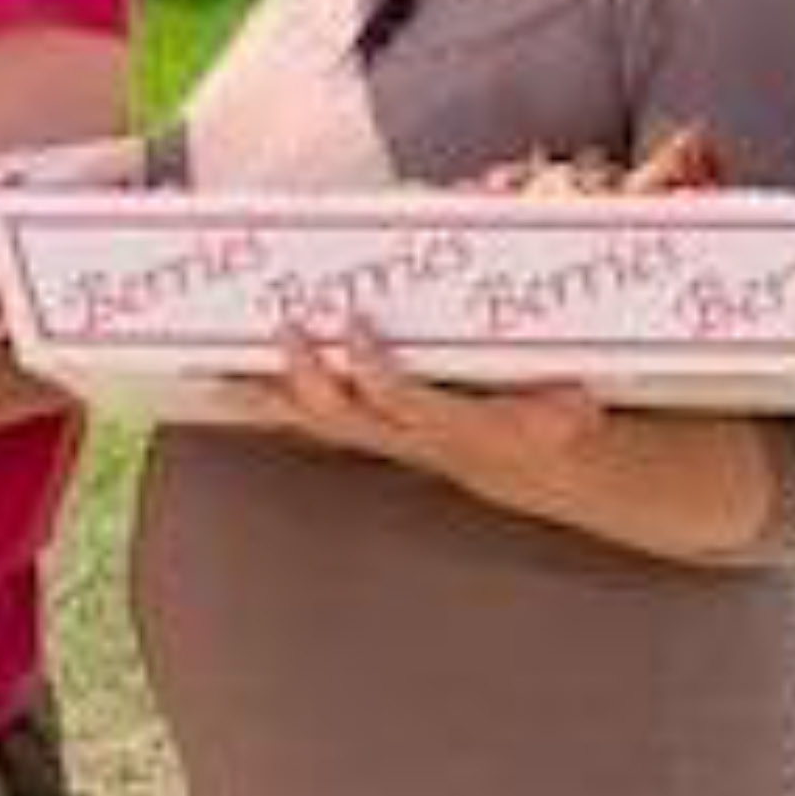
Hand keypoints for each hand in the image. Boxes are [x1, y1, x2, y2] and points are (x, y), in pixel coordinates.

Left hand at [199, 303, 608, 517]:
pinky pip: (317, 423)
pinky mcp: (380, 436)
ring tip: (217, 368)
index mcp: (465, 432)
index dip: (375, 372)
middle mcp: (418, 443)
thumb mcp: (577, 410)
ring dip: (270, 397)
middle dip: (308, 379)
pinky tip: (231, 383)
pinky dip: (273, 403)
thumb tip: (574, 396)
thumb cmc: (561, 423)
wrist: (552, 469)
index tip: (354, 325)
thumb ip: (563, 402)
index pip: (406, 406)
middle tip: (283, 326)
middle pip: (347, 420)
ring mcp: (393, 442)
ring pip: (319, 424)